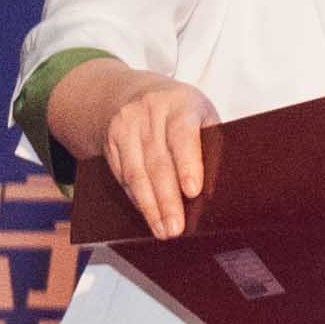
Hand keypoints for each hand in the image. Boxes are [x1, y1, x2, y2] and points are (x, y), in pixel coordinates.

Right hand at [57, 63, 221, 238]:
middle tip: (176, 228)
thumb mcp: (202, 114)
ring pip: (136, 174)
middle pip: (157, 162)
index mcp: (180, 103)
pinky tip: (148, 214)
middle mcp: (149, 113)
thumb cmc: (181, 110)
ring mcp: (125, 128)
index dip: (188, 164)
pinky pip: (123, 176)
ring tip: (163, 230)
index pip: (183, 135)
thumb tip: (214, 187)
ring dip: (150, 206)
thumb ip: (209, 144)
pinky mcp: (110, 143)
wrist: (133, 93)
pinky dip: (137, 198)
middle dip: (167, 200)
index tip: (193, 192)